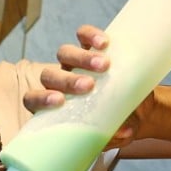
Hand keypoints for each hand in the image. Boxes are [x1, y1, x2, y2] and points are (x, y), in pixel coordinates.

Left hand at [26, 24, 156, 149]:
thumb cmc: (118, 122)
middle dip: (66, 80)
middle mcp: (59, 82)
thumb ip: (117, 135)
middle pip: (49, 75)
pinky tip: (104, 43)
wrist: (137, 103)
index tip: (60, 102)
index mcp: (54, 105)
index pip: (33, 99)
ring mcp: (74, 63)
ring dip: (81, 58)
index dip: (41, 99)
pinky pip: (83, 35)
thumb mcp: (118, 132)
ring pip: (64, 53)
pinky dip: (90, 35)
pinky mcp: (91, 47)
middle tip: (89, 86)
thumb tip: (123, 131)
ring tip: (104, 65)